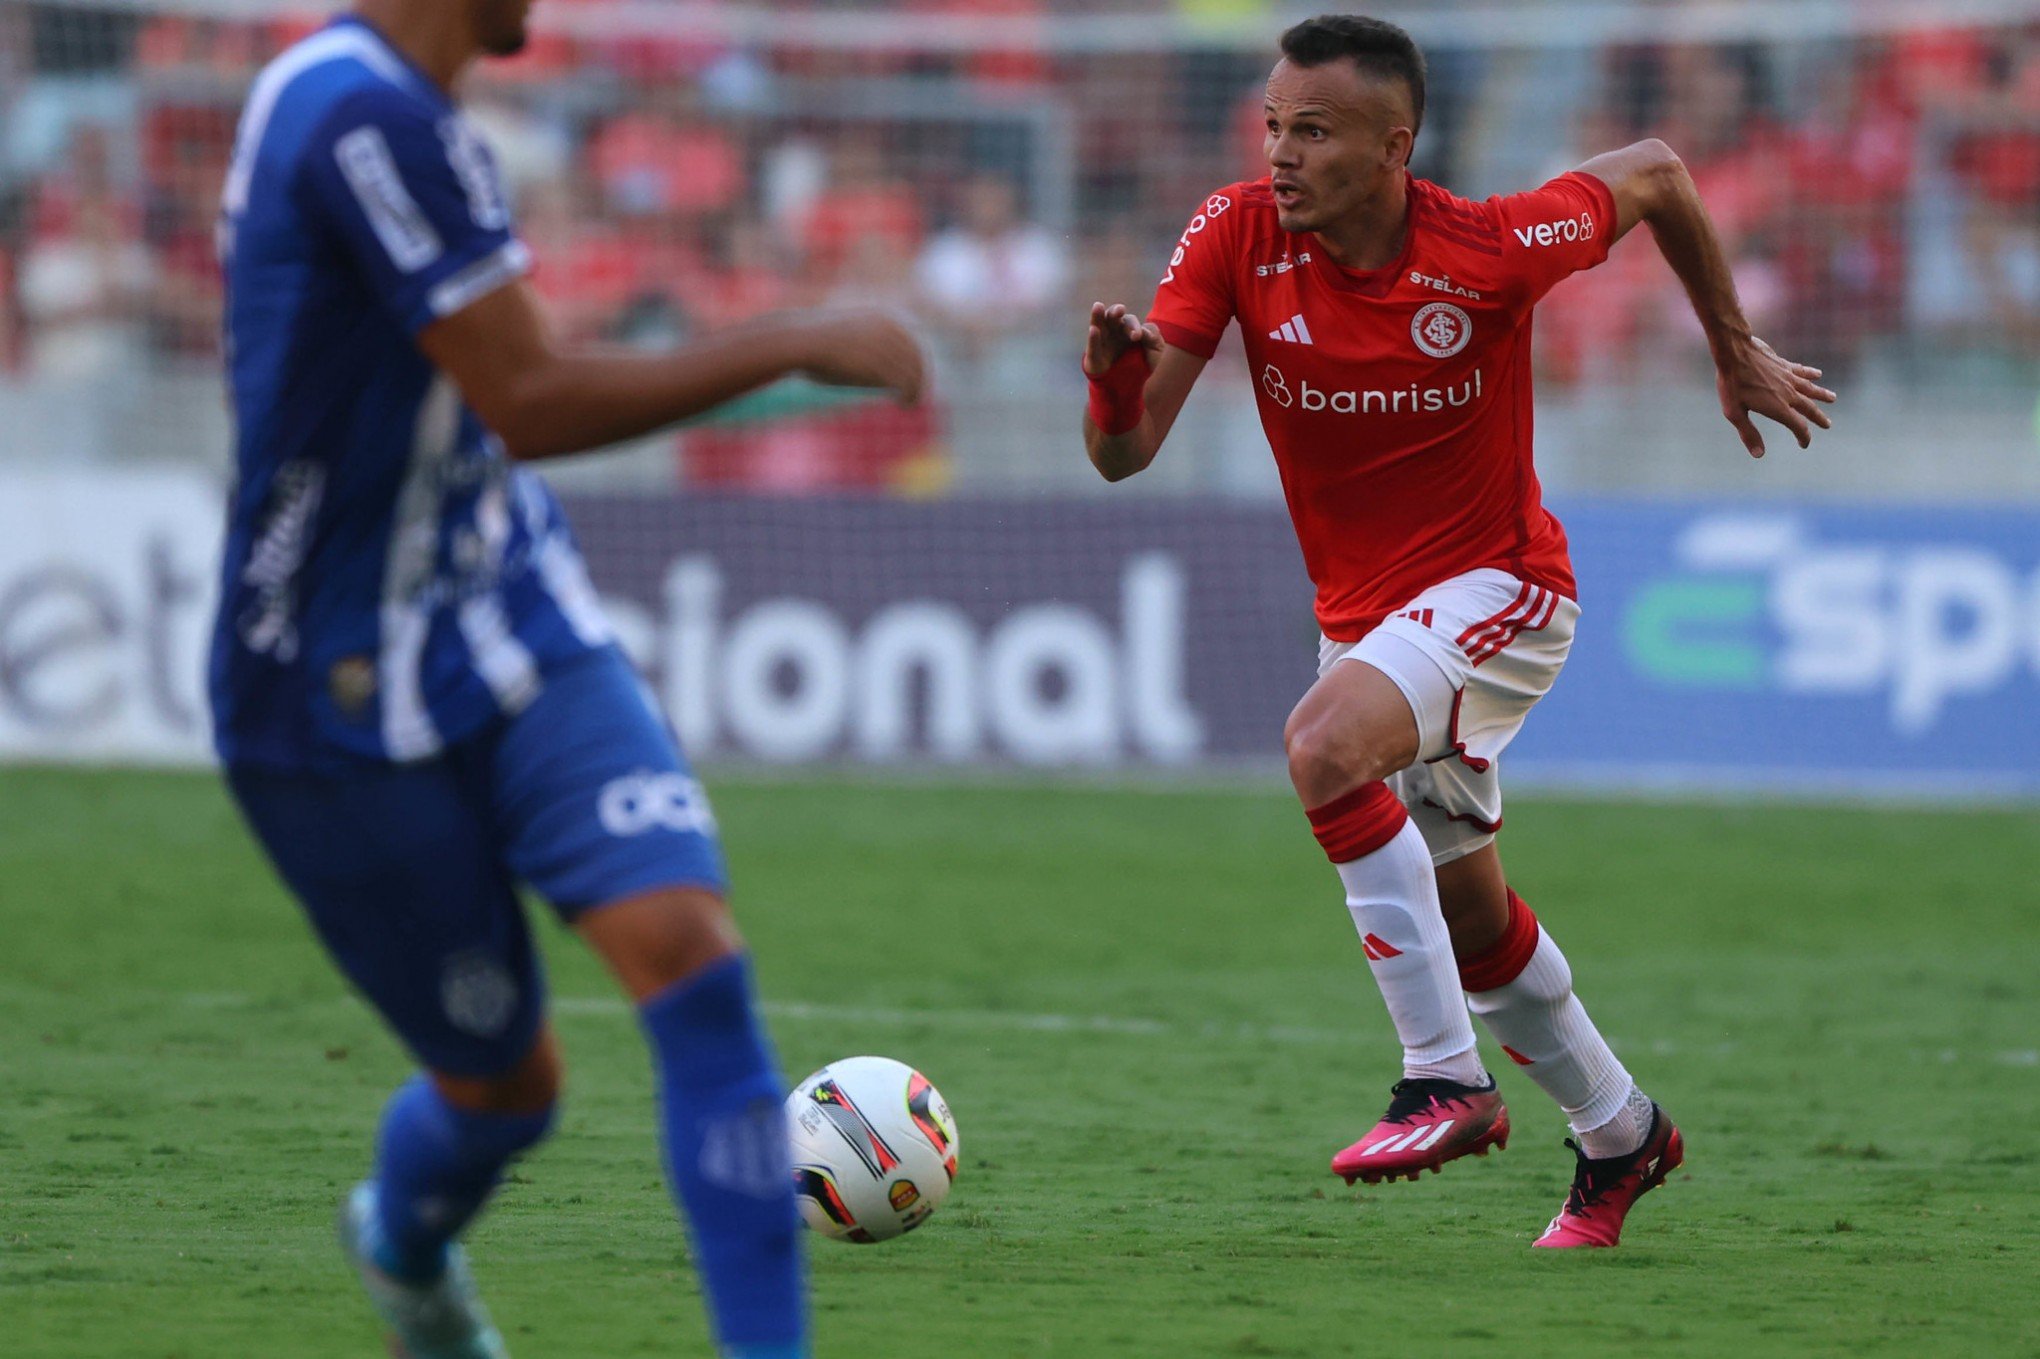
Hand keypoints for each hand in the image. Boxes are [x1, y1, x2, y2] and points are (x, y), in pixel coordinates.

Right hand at [797, 309, 926, 405]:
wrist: (799, 340)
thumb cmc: (815, 343)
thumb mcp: (844, 338)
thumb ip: (863, 347)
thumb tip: (873, 365)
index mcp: (884, 318)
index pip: (912, 343)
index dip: (917, 362)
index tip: (914, 378)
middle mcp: (891, 328)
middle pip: (917, 357)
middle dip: (919, 377)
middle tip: (915, 396)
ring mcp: (886, 345)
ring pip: (914, 371)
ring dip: (916, 390)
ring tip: (910, 403)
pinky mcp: (880, 363)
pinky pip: (905, 382)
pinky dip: (910, 395)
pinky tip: (904, 404)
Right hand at [1083, 302, 1163, 377]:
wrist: (1132, 388)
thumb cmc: (1143, 365)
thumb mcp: (1156, 351)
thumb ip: (1154, 337)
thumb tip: (1145, 332)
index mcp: (1128, 329)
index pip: (1129, 321)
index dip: (1133, 326)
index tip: (1138, 336)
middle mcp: (1113, 333)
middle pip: (1112, 317)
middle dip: (1115, 312)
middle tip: (1120, 311)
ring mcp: (1102, 343)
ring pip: (1098, 325)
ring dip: (1098, 315)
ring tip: (1098, 306)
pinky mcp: (1094, 357)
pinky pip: (1092, 346)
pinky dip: (1093, 338)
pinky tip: (1094, 330)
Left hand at [1715, 334, 1835, 457]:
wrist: (1735, 352)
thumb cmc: (1732, 384)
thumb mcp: (1735, 413)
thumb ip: (1748, 433)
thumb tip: (1759, 455)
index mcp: (1777, 408)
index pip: (1797, 426)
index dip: (1803, 437)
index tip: (1804, 444)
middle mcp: (1787, 394)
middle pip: (1808, 408)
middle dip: (1818, 418)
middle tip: (1828, 425)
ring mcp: (1788, 377)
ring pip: (1810, 388)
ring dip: (1821, 394)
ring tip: (1833, 398)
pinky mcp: (1783, 364)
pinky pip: (1801, 371)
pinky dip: (1810, 373)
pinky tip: (1818, 374)